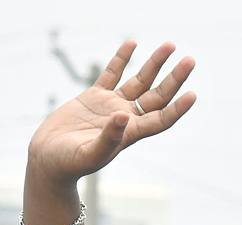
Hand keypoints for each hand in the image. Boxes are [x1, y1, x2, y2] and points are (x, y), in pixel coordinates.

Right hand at [28, 40, 195, 184]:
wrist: (49, 160)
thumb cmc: (70, 164)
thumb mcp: (90, 154)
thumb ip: (109, 138)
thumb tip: (123, 116)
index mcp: (130, 134)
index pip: (161, 120)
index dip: (177, 108)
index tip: (192, 94)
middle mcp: (126, 118)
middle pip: (157, 96)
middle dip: (174, 79)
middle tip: (190, 60)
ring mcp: (111, 105)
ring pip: (139, 81)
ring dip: (155, 64)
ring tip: (170, 46)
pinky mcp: (94, 96)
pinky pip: (112, 73)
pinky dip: (122, 59)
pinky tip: (132, 44)